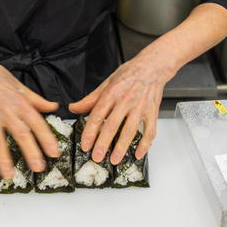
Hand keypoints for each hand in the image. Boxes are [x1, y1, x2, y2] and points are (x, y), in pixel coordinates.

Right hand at [0, 27, 59, 177]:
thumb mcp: (21, 87)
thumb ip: (37, 100)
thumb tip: (54, 107)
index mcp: (20, 103)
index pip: (37, 123)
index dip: (46, 138)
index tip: (54, 152)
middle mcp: (7, 111)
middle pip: (20, 134)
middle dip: (30, 152)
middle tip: (38, 167)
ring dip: (3, 159)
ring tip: (9, 174)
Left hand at [69, 49, 173, 164]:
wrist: (152, 66)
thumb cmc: (129, 74)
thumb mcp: (106, 83)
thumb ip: (90, 99)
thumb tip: (74, 108)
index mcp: (111, 93)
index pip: (97, 115)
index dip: (90, 132)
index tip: (85, 145)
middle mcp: (125, 101)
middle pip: (112, 125)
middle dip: (103, 144)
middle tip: (96, 157)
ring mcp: (140, 107)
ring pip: (130, 130)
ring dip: (122, 147)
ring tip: (114, 159)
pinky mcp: (152, 111)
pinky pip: (150, 131)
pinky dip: (145, 144)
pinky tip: (138, 154)